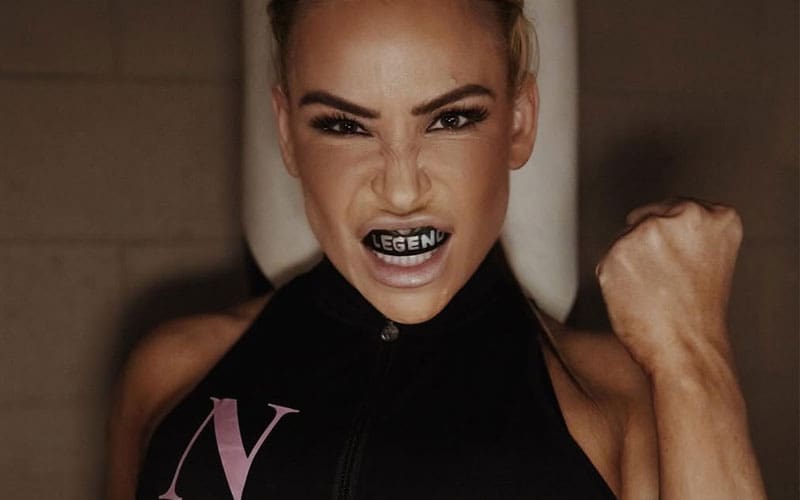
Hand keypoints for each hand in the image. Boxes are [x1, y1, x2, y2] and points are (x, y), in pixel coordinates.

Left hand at [595, 198, 742, 373]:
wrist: (687, 349)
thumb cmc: (698, 314)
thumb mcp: (712, 258)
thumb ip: (690, 233)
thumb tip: (655, 222)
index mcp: (717, 216)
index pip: (675, 210)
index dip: (669, 239)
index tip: (674, 260)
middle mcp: (682, 216)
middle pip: (645, 219)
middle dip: (646, 246)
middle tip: (663, 281)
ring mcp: (646, 232)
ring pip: (623, 240)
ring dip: (629, 262)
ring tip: (653, 291)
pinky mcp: (616, 252)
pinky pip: (606, 260)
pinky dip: (613, 278)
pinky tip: (635, 296)